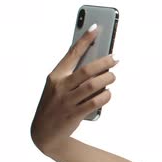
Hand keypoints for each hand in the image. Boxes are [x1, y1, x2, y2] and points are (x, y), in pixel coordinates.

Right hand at [30, 25, 118, 153]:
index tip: (96, 27)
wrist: (45, 133)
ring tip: (112, 76)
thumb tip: (99, 63)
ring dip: (108, 79)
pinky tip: (108, 93)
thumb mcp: (58, 87)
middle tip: (115, 59)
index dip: (85, 39)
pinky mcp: (74, 114)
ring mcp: (67, 101)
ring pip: (94, 85)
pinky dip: (106, 96)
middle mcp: (60, 87)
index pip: (72, 53)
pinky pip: (96, 102)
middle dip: (104, 62)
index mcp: (55, 76)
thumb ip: (74, 75)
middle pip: (87, 69)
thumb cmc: (56, 104)